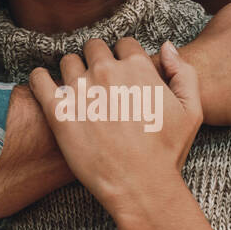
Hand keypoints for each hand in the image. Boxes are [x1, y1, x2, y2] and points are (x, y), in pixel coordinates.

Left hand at [29, 37, 202, 213]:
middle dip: (97, 60)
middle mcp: (107, 72)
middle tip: (98, 82)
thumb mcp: (191, 110)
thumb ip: (183, 72)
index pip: (123, 43)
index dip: (123, 57)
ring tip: (77, 90)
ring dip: (72, 71)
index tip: (121, 73)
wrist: (140, 186)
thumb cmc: (167, 152)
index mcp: (138, 67)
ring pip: (68, 61)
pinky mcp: (58, 111)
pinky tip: (46, 86)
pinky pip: (39, 80)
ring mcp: (80, 90)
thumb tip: (165, 47)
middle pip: (94, 48)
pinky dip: (40, 79)